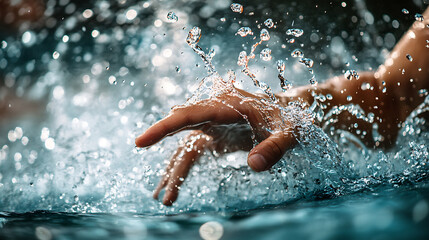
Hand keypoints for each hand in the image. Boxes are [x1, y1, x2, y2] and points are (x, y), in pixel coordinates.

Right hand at [135, 88, 296, 204]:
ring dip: (174, 172)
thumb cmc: (289, 119)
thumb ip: (275, 147)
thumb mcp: (290, 132)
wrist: (290, 112)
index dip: (164, 128)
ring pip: (185, 147)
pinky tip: (174, 186)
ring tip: (164, 198)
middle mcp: (214, 113)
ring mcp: (212, 125)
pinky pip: (193, 153)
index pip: (190, 115)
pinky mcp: (214, 136)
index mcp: (228, 105)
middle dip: (170, 165)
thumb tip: (254, 166)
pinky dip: (183, 170)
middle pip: (181, 135)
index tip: (142, 141)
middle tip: (159, 194)